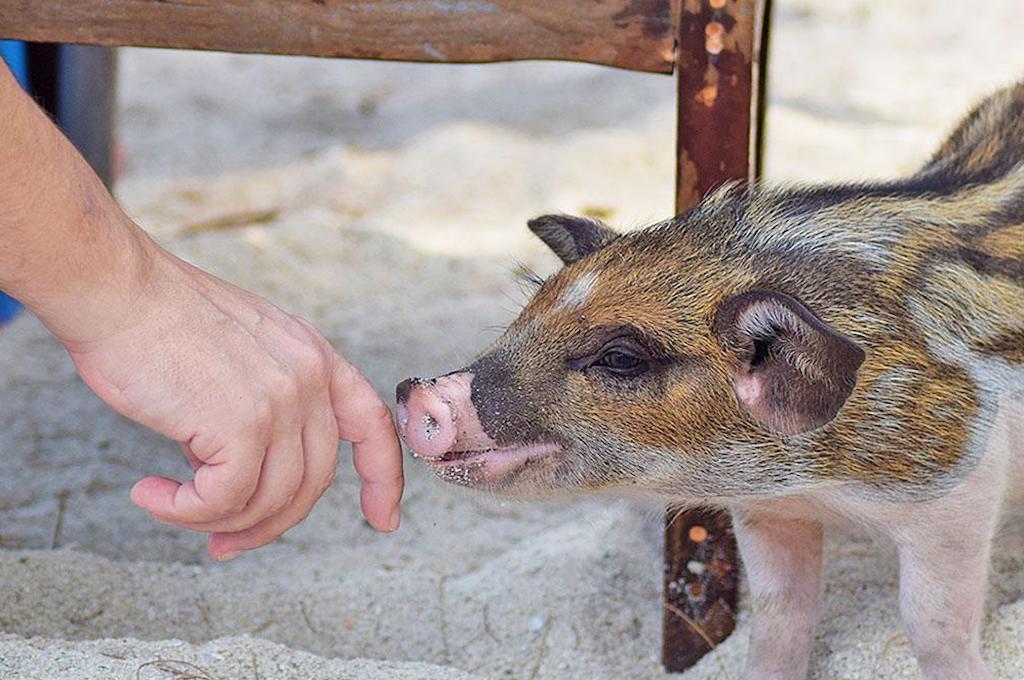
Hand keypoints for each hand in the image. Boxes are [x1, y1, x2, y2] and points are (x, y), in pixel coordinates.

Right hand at [62, 245, 403, 558]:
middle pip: (312, 481)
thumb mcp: (241, 352)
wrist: (116, 289)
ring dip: (217, 520)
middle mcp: (310, 378)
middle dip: (268, 525)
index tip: (384, 519)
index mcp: (315, 356)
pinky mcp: (242, 425)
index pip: (371, 423)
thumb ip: (264, 404)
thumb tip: (248, 476)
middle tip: (221, 543)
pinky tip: (150, 494)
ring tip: (170, 505)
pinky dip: (185, 512)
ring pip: (270, 500)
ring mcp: (281, 402)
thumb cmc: (159, 320)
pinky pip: (225, 500)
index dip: (384, 477)